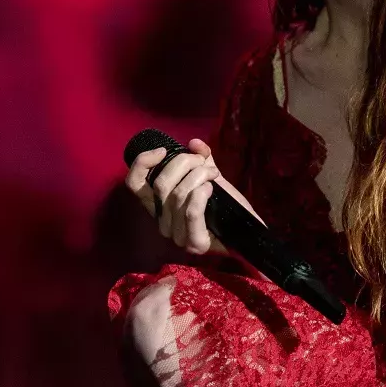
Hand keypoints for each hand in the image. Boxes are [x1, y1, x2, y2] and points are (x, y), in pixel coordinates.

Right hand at [126, 138, 263, 257]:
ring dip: (199, 175)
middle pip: (160, 184)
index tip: (164, 150)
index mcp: (159, 208)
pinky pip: (190, 210)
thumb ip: (201, 160)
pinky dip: (201, 193)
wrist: (250, 233)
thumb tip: (194, 143)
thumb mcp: (210, 179)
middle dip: (185, 163)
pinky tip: (211, 188)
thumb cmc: (227, 207)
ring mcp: (177, 237)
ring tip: (213, 175)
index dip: (143, 163)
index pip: (134, 185)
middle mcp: (162, 224)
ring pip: (178, 194)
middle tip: (205, 163)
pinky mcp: (196, 244)